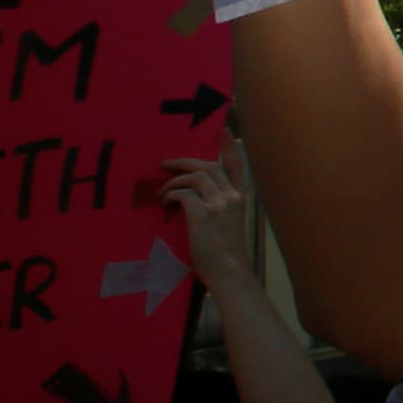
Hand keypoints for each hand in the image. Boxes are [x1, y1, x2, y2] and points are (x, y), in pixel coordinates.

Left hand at [159, 150, 250, 287]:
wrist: (228, 271)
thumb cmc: (226, 254)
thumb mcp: (229, 225)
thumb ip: (219, 208)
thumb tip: (194, 199)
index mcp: (240, 199)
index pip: (237, 167)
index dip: (229, 148)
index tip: (223, 131)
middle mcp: (232, 197)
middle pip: (208, 167)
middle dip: (184, 162)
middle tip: (166, 164)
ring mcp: (218, 204)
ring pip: (194, 177)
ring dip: (174, 182)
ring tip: (162, 193)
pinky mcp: (202, 214)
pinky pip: (183, 194)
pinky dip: (171, 195)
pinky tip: (165, 203)